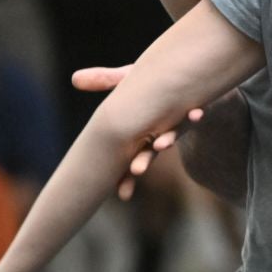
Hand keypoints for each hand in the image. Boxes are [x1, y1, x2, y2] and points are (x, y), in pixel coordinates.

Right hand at [71, 64, 205, 195]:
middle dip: (143, 163)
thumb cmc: (158, 85)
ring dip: (167, 140)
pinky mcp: (195, 112)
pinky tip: (197, 115)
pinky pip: (196, 116)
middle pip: (149, 153)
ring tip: (161, 144)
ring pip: (172, 137)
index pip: (129, 156)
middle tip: (136, 170)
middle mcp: (159, 133)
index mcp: (140, 131)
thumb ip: (106, 80)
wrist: (197, 83)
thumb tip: (74, 78)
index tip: (122, 192)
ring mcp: (178, 124)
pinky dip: (196, 116)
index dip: (126, 175)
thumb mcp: (130, 80)